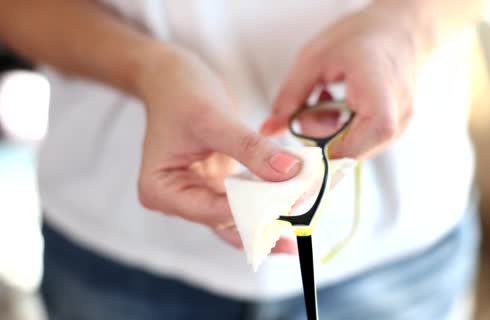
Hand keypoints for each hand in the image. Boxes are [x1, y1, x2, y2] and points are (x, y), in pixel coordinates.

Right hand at [135, 46, 299, 253]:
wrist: (171, 78)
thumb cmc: (179, 93)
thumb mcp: (214, 119)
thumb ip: (251, 149)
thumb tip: (289, 172)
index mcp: (161, 191)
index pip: (214, 211)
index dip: (254, 210)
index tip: (291, 204)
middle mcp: (177, 201)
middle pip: (226, 222)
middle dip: (263, 223)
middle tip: (301, 226)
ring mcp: (198, 195)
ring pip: (239, 218)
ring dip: (269, 216)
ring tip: (303, 217)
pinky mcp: (216, 187)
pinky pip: (246, 200)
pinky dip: (267, 199)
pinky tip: (293, 201)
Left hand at [261, 1, 420, 158]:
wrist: (401, 28)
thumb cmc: (363, 36)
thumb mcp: (316, 57)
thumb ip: (291, 95)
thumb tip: (268, 128)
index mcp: (379, 95)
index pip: (354, 148)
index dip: (322, 152)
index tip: (298, 140)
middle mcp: (396, 118)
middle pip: (351, 152)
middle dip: (321, 138)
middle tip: (310, 106)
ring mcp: (399, 127)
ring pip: (355, 150)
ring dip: (330, 133)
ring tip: (326, 99)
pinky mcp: (394, 130)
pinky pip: (362, 142)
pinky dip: (343, 130)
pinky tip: (338, 105)